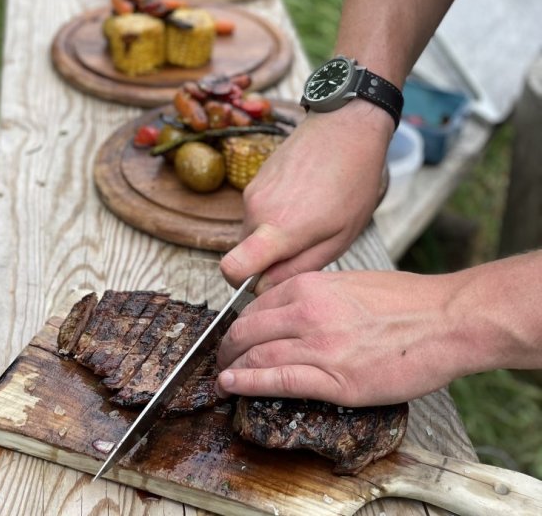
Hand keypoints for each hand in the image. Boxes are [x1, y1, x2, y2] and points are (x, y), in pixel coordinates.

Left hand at [216, 270, 468, 406]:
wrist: (444, 320)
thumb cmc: (405, 301)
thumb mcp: (350, 282)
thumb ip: (316, 294)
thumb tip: (292, 307)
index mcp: (311, 286)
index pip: (256, 306)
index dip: (239, 325)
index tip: (235, 336)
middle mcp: (307, 312)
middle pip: (248, 330)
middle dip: (228, 347)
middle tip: (223, 358)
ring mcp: (320, 346)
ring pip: (258, 355)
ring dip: (232, 367)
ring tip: (223, 376)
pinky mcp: (336, 379)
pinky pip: (278, 380)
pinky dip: (248, 383)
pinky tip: (233, 385)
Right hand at [220, 100, 393, 293]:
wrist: (345, 128)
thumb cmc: (352, 183)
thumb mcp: (339, 237)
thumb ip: (300, 267)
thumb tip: (267, 287)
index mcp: (279, 230)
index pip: (232, 269)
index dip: (241, 284)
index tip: (264, 282)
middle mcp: (257, 211)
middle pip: (243, 254)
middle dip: (267, 260)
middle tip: (304, 247)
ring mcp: (253, 192)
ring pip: (251, 233)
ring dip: (272, 236)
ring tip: (308, 219)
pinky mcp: (255, 180)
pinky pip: (255, 212)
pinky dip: (272, 216)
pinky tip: (302, 202)